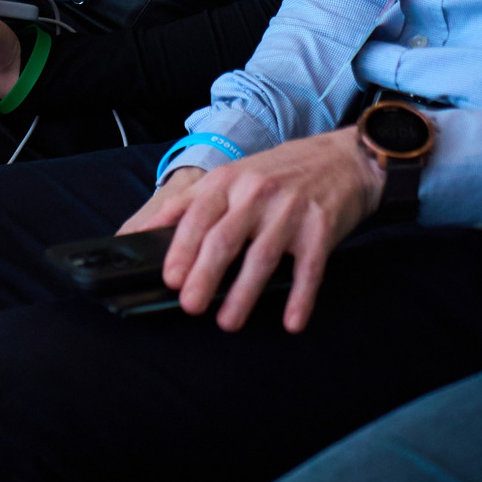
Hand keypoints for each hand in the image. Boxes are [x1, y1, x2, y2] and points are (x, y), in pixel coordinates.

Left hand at [132, 129, 384, 333]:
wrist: (341, 159)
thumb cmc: (277, 173)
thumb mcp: (230, 176)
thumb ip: (187, 203)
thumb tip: (140, 233)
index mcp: (230, 181)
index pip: (199, 215)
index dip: (183, 248)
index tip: (170, 278)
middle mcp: (258, 193)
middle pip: (225, 238)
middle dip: (205, 275)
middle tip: (190, 306)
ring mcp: (291, 211)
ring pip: (262, 257)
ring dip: (244, 294)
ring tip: (227, 322)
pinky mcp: (321, 229)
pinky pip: (309, 269)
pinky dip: (300, 297)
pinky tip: (292, 322)